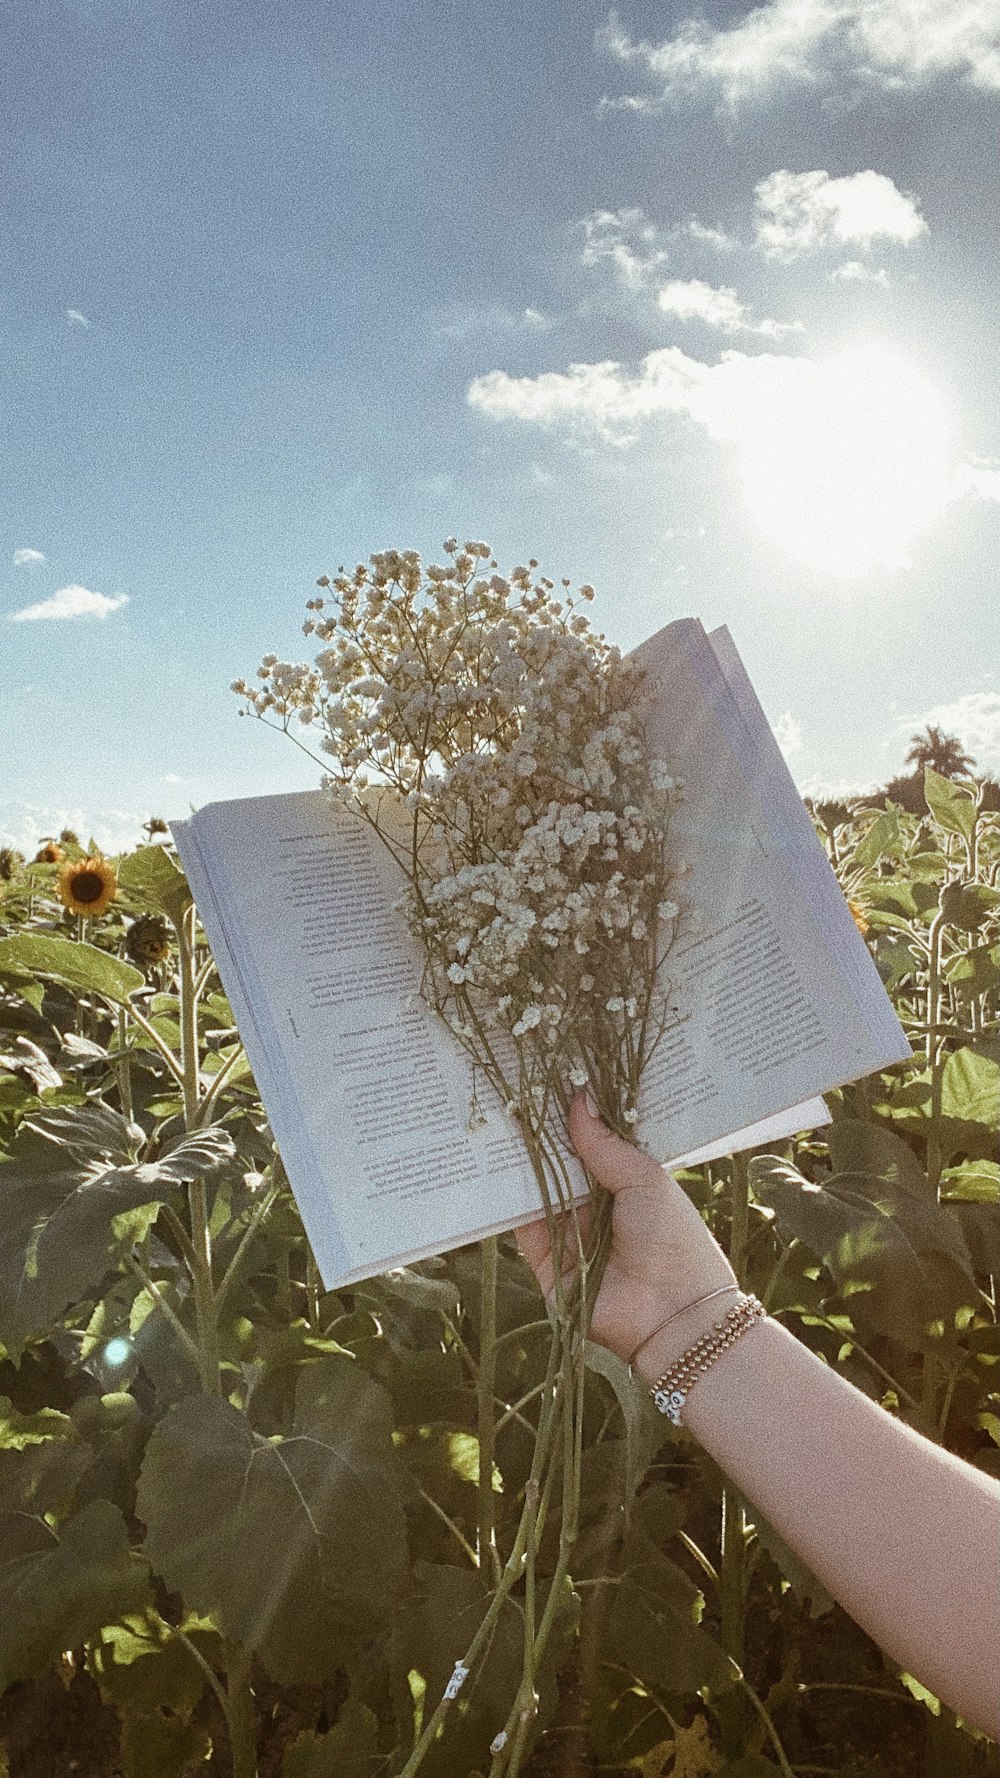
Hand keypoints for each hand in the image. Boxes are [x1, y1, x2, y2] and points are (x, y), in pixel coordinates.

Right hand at [517, 1090, 737, 1367]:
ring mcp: (566, 1233)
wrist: (672, 1315)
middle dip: (538, 1135)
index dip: (570, 1117)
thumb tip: (577, 1098)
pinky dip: (505, 1199)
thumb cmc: (673, 1239)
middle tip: (511, 1092)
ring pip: (535, 1190)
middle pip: (558, 1164)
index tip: (546, 1081)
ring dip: (516, 1162)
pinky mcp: (543, 1261)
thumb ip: (605, 1144)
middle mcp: (592, 1207)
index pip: (590, 1144)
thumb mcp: (644, 1180)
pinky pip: (520, 1224)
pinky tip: (489, 1165)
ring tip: (493, 1118)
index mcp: (624, 1185)